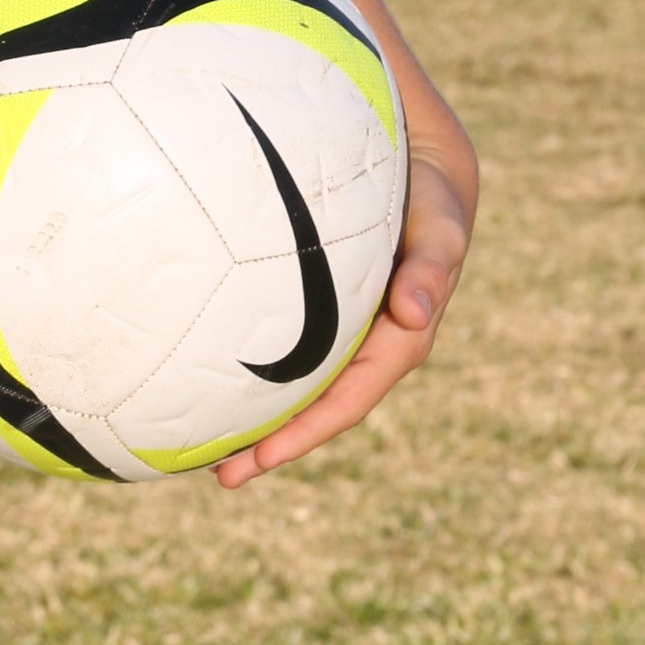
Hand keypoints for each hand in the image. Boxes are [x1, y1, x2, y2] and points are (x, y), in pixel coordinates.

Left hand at [214, 146, 472, 487]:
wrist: (425, 170)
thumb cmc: (431, 201)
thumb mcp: (439, 228)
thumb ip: (432, 266)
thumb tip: (417, 313)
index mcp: (397, 343)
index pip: (346, 402)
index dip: (305, 433)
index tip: (261, 460)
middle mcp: (369, 349)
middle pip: (315, 409)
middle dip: (272, 445)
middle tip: (220, 475)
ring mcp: (347, 335)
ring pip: (298, 387)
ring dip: (259, 418)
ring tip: (204, 446)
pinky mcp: (327, 313)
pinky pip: (290, 352)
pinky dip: (256, 371)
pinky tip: (212, 375)